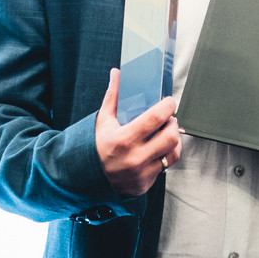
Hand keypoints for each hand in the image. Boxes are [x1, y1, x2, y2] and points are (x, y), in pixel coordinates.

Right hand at [95, 68, 181, 196]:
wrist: (85, 178)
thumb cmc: (95, 146)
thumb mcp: (102, 120)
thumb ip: (113, 96)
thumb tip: (117, 73)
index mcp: (123, 140)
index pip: (156, 118)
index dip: (168, 106)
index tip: (169, 102)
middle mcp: (134, 158)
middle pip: (171, 137)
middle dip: (173, 124)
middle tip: (169, 119)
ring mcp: (141, 174)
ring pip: (172, 154)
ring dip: (174, 141)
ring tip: (166, 133)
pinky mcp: (144, 184)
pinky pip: (164, 168)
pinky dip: (164, 156)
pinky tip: (158, 149)